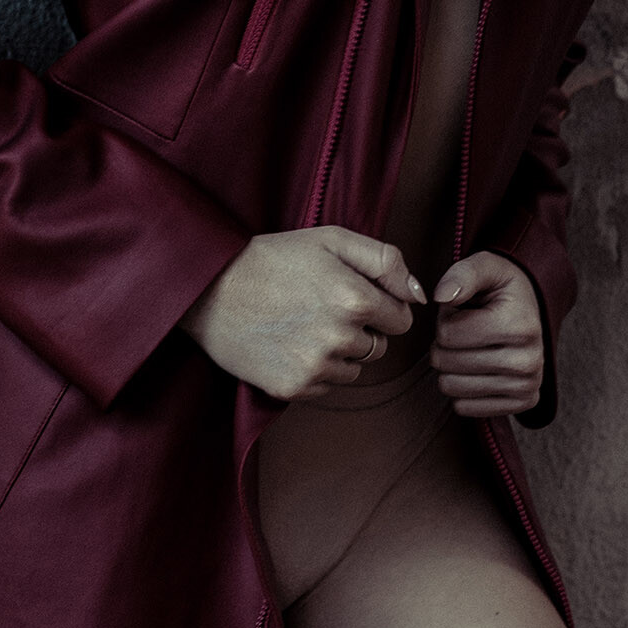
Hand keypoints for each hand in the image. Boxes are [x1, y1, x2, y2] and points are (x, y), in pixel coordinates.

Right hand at [181, 226, 425, 401]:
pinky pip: (327, 386)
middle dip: (362, 330)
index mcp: (356, 300)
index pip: (401, 319)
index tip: (353, 294)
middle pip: (379, 347)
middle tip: (323, 307)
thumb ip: (386, 260)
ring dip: (340, 352)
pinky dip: (316, 370)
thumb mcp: (331, 239)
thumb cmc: (272, 258)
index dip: (381, 305)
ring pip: (355, 369)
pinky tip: (289, 344)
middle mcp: (340, 338)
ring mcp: (316, 367)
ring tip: (304, 325)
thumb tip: (419, 295)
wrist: (208, 289)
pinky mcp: (293, 388)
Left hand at [429, 252, 543, 417]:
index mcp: (519, 326)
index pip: (447, 334)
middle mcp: (528, 361)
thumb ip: (462, 275)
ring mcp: (527, 386)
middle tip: (465, 329)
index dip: (445, 319)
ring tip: (471, 346)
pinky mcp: (522, 403)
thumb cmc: (502, 288)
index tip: (463, 311)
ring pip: (451, 387)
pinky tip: (478, 368)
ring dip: (451, 365)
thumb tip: (441, 297)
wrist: (531, 310)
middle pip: (447, 362)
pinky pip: (464, 408)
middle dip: (445, 343)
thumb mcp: (485, 267)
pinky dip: (462, 388)